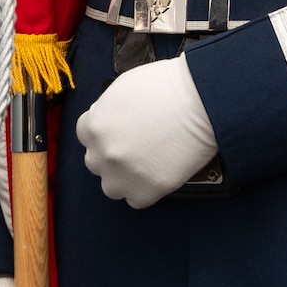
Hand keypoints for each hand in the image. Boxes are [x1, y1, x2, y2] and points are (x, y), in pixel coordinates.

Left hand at [77, 54, 218, 207]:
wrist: (201, 100)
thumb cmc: (169, 87)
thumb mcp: (124, 86)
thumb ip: (109, 108)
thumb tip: (109, 118)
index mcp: (96, 124)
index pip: (85, 136)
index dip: (103, 134)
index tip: (116, 134)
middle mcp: (104, 152)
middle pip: (96, 162)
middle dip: (112, 156)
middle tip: (134, 148)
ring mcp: (125, 173)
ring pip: (112, 187)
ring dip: (124, 178)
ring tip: (145, 165)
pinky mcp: (148, 189)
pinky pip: (136, 200)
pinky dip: (146, 190)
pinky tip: (158, 174)